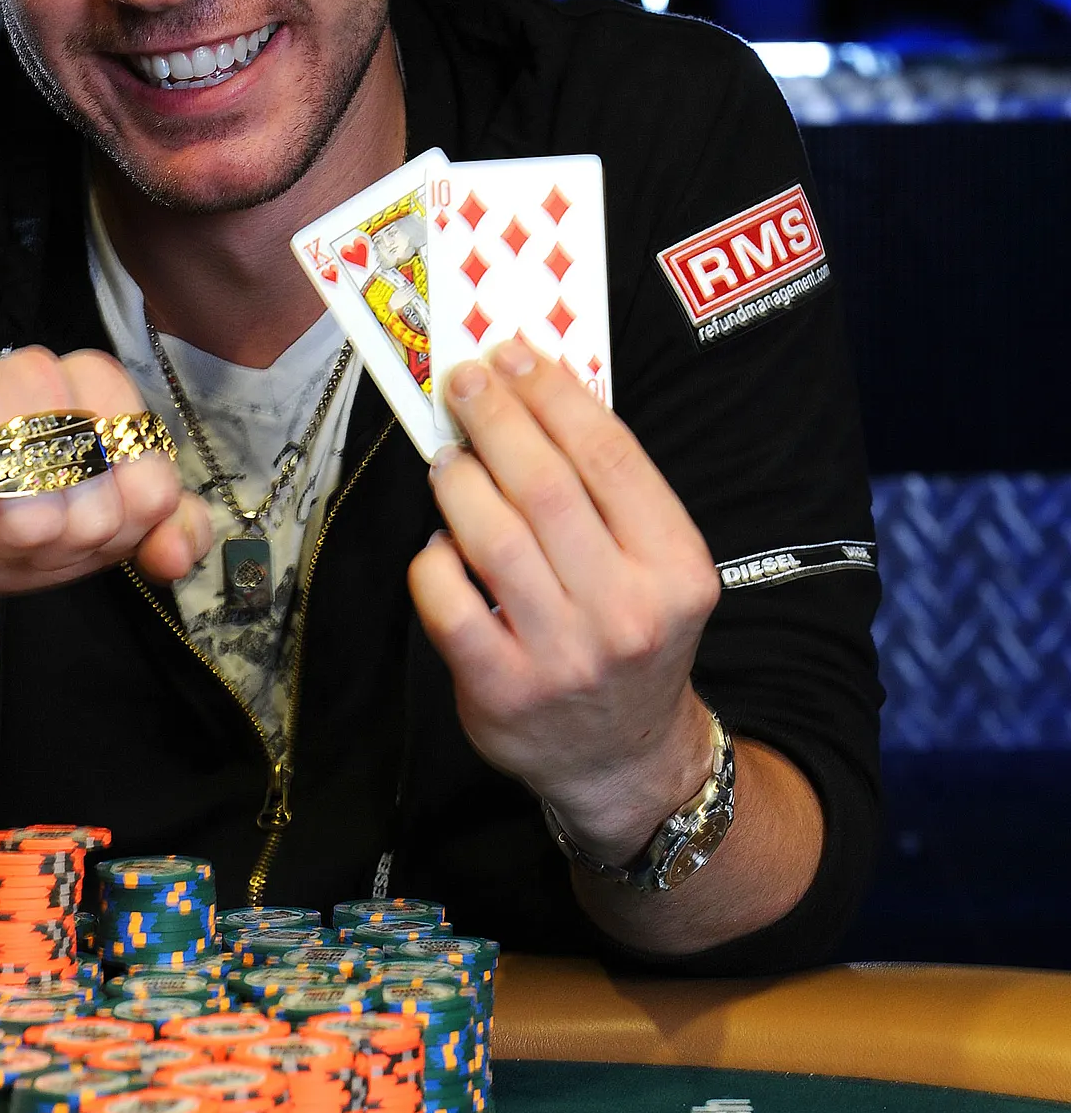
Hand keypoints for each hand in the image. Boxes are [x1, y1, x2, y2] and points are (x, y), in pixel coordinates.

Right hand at [0, 346, 210, 639]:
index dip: (121, 522)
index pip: (151, 472)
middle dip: (60, 542)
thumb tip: (177, 552)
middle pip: (93, 493)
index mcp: (92, 385)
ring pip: (31, 499)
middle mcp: (34, 371)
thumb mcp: (95, 532)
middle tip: (20, 535)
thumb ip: (161, 531)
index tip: (85, 529)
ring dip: (6, 543)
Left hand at [408, 341, 720, 863]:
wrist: (623, 759)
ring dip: (459, 481)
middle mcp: (627, 613)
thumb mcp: (655, 568)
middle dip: (496, 420)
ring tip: (448, 456)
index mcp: (677, 570)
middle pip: (546, 488)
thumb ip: (609, 493)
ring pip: (492, 539)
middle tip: (463, 382)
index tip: (513, 354)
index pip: (610, 458)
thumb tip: (536, 392)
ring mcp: (562, 656)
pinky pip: (448, 602)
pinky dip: (434, 559)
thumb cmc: (630, 638)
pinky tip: (441, 541)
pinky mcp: (501, 691)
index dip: (553, 396)